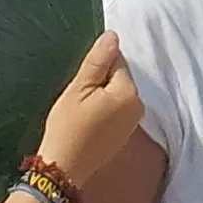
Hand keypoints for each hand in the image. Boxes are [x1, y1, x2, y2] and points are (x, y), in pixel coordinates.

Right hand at [32, 33, 146, 187]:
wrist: (64, 167)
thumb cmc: (68, 126)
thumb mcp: (79, 89)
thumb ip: (98, 60)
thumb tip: (113, 35)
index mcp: (128, 92)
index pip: (116, 60)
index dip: (95, 66)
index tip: (80, 82)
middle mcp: (138, 106)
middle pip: (119, 77)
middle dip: (100, 80)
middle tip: (78, 97)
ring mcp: (134, 122)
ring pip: (117, 93)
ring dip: (101, 95)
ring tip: (81, 110)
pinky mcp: (125, 134)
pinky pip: (116, 110)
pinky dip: (103, 110)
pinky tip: (87, 121)